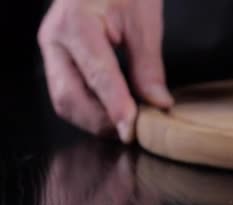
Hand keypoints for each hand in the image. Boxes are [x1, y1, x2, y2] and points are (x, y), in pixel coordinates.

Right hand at [38, 0, 173, 142]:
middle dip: (101, 122)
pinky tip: (114, 113)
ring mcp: (52, 51)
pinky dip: (91, 110)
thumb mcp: (144, 21)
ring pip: (65, 101)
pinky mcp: (58, 60)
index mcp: (76, 23)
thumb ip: (149, 66)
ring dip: (95, 121)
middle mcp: (55, 40)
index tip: (131, 129)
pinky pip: (69, 94)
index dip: (115, 106)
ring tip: (126, 124)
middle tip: (133, 132)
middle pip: (70, 97)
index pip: (97, 75)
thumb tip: (158, 103)